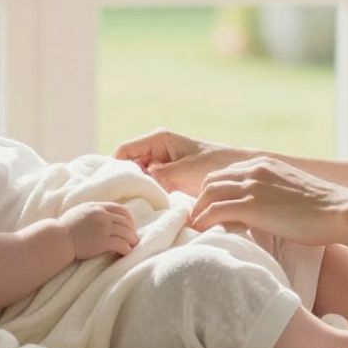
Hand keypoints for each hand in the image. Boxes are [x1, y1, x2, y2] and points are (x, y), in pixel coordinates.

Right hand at [58, 201, 137, 259]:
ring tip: (132, 246)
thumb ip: (93, 210)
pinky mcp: (102, 242)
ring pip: (126, 233)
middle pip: (125, 222)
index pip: (121, 210)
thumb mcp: (80, 211)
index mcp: (97, 207)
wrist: (58, 238)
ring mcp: (103, 228)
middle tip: (133, 238)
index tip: (130, 226)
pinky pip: (121, 244)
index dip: (129, 219)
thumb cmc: (65, 227)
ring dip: (132, 240)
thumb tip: (103, 214)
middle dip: (132, 230)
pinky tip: (126, 253)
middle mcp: (102, 215)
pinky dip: (126, 249)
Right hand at [112, 126, 244, 194]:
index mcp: (158, 139)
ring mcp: (161, 164)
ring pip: (137, 177)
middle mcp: (156, 149)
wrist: (238, 175)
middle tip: (119, 202)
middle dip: (124, 181)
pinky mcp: (168, 178)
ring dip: (136, 190)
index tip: (109, 188)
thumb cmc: (216, 165)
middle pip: (127, 165)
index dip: (114, 168)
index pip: (123, 151)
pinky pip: (150, 186)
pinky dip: (147, 195)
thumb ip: (159, 175)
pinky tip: (145, 208)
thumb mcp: (184, 171)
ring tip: (130, 207)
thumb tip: (137, 183)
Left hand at [188, 157, 347, 244]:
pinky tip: (201, 231)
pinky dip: (203, 220)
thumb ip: (276, 193)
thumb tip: (270, 211)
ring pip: (209, 193)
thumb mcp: (294, 191)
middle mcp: (255, 170)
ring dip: (199, 210)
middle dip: (202, 198)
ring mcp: (252, 186)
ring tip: (196, 226)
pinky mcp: (252, 206)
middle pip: (213, 180)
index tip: (210, 205)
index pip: (227, 172)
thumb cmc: (324, 209)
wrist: (339, 211)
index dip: (215, 189)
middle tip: (198, 217)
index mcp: (265, 164)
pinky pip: (215, 211)